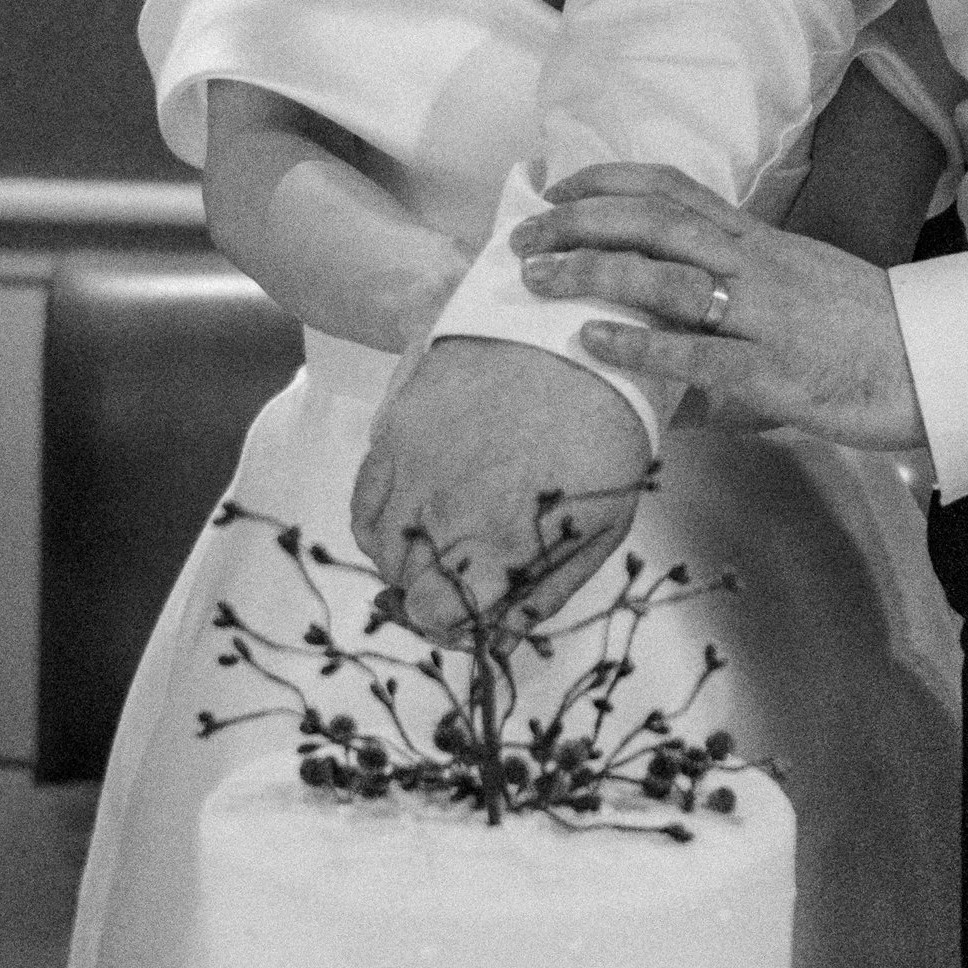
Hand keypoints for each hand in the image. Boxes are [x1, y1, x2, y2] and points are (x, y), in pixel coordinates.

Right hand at [349, 337, 653, 637]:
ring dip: (408, 562)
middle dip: (435, 598)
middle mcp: (446, 510)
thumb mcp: (604, 522)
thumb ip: (549, 588)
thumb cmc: (603, 432)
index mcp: (502, 540)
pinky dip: (380, 526)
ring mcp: (414, 469)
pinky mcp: (395, 433)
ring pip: (380, 551)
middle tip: (464, 582)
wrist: (572, 333)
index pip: (438, 617)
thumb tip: (503, 635)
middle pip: (407, 590)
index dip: (453, 629)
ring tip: (446, 544)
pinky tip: (414, 518)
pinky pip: (363, 504)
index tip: (474, 618)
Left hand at [512, 164, 927, 450]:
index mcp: (762, 240)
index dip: (609, 180)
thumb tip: (682, 318)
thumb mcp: (803, 290)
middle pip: (655, 221)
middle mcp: (757, 264)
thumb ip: (742, 291)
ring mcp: (763, 314)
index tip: (557, 183)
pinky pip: (693, 352)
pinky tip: (591, 341)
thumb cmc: (871, 333)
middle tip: (525, 234)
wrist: (938, 367)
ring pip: (665, 276)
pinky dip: (637, 343)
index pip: (675, 189)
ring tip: (538, 279)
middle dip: (581, 220)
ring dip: (592, 272)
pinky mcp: (770, 370)